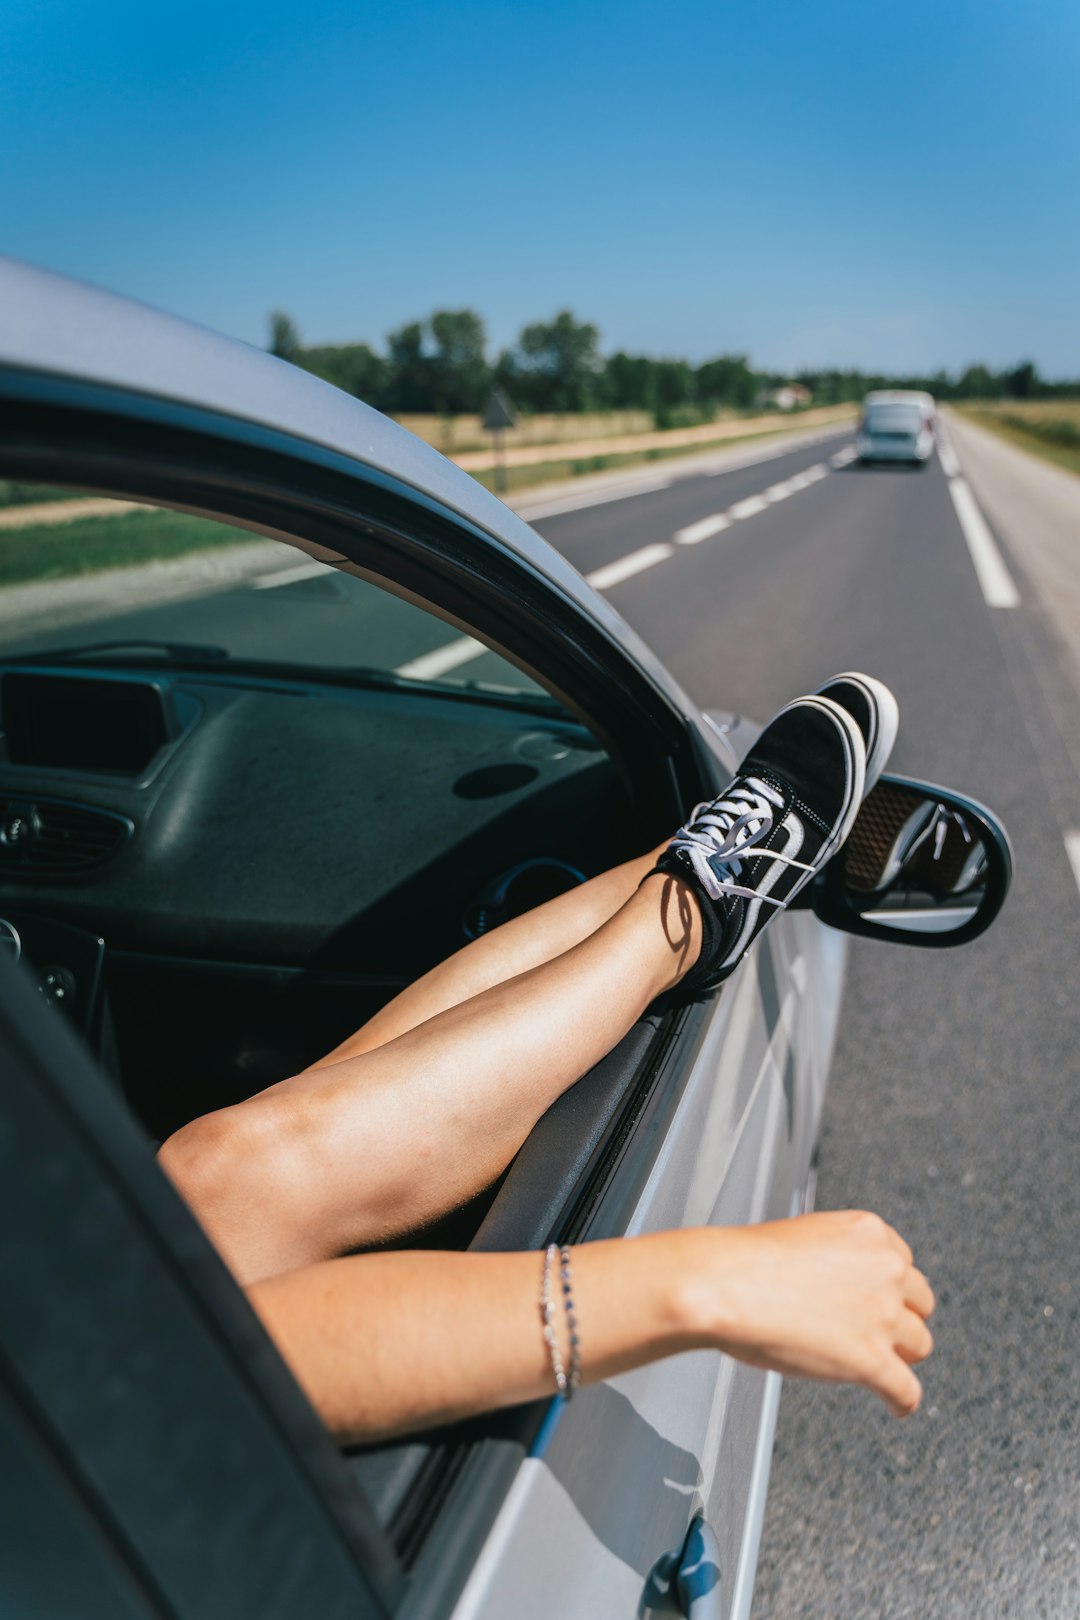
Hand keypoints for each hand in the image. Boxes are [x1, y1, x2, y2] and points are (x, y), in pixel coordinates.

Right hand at [694, 1210, 934, 1416]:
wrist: (725, 1285)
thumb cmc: (748, 1262)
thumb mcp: (807, 1235)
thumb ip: (837, 1256)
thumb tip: (840, 1284)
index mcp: (869, 1233)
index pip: (904, 1263)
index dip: (890, 1286)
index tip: (881, 1299)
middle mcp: (885, 1270)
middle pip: (919, 1303)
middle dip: (901, 1317)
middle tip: (881, 1330)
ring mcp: (882, 1317)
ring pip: (919, 1345)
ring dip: (902, 1356)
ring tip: (888, 1366)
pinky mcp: (872, 1360)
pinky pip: (906, 1390)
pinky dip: (902, 1401)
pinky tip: (896, 1404)